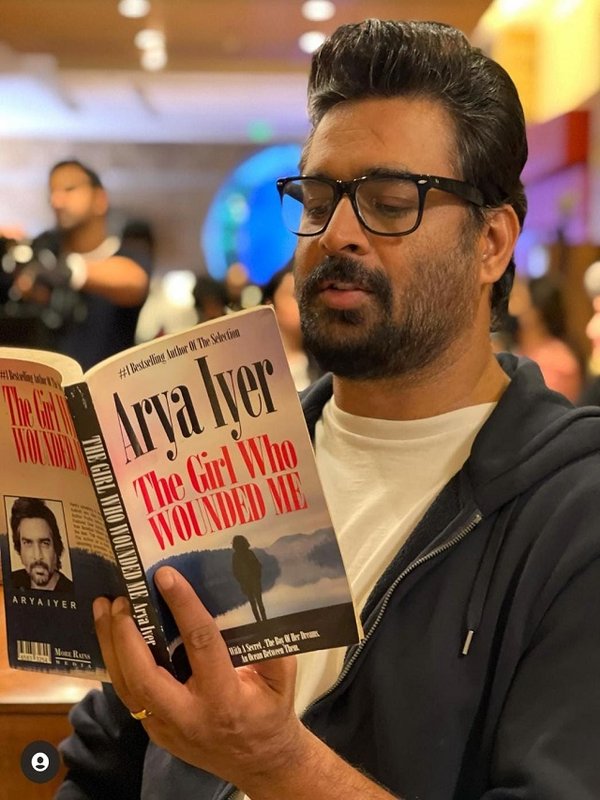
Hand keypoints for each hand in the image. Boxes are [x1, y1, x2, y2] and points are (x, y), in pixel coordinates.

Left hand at [93, 566, 307, 790]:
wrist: (260, 763)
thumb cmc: (271, 713)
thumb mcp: (282, 677)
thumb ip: (271, 644)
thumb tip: (252, 600)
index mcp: (224, 697)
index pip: (200, 643)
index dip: (182, 606)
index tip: (166, 576)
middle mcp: (189, 715)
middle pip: (145, 675)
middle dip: (127, 634)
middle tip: (120, 598)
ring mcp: (166, 727)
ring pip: (127, 686)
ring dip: (111, 645)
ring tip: (102, 607)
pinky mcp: (155, 730)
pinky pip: (130, 694)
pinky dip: (117, 661)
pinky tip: (110, 635)